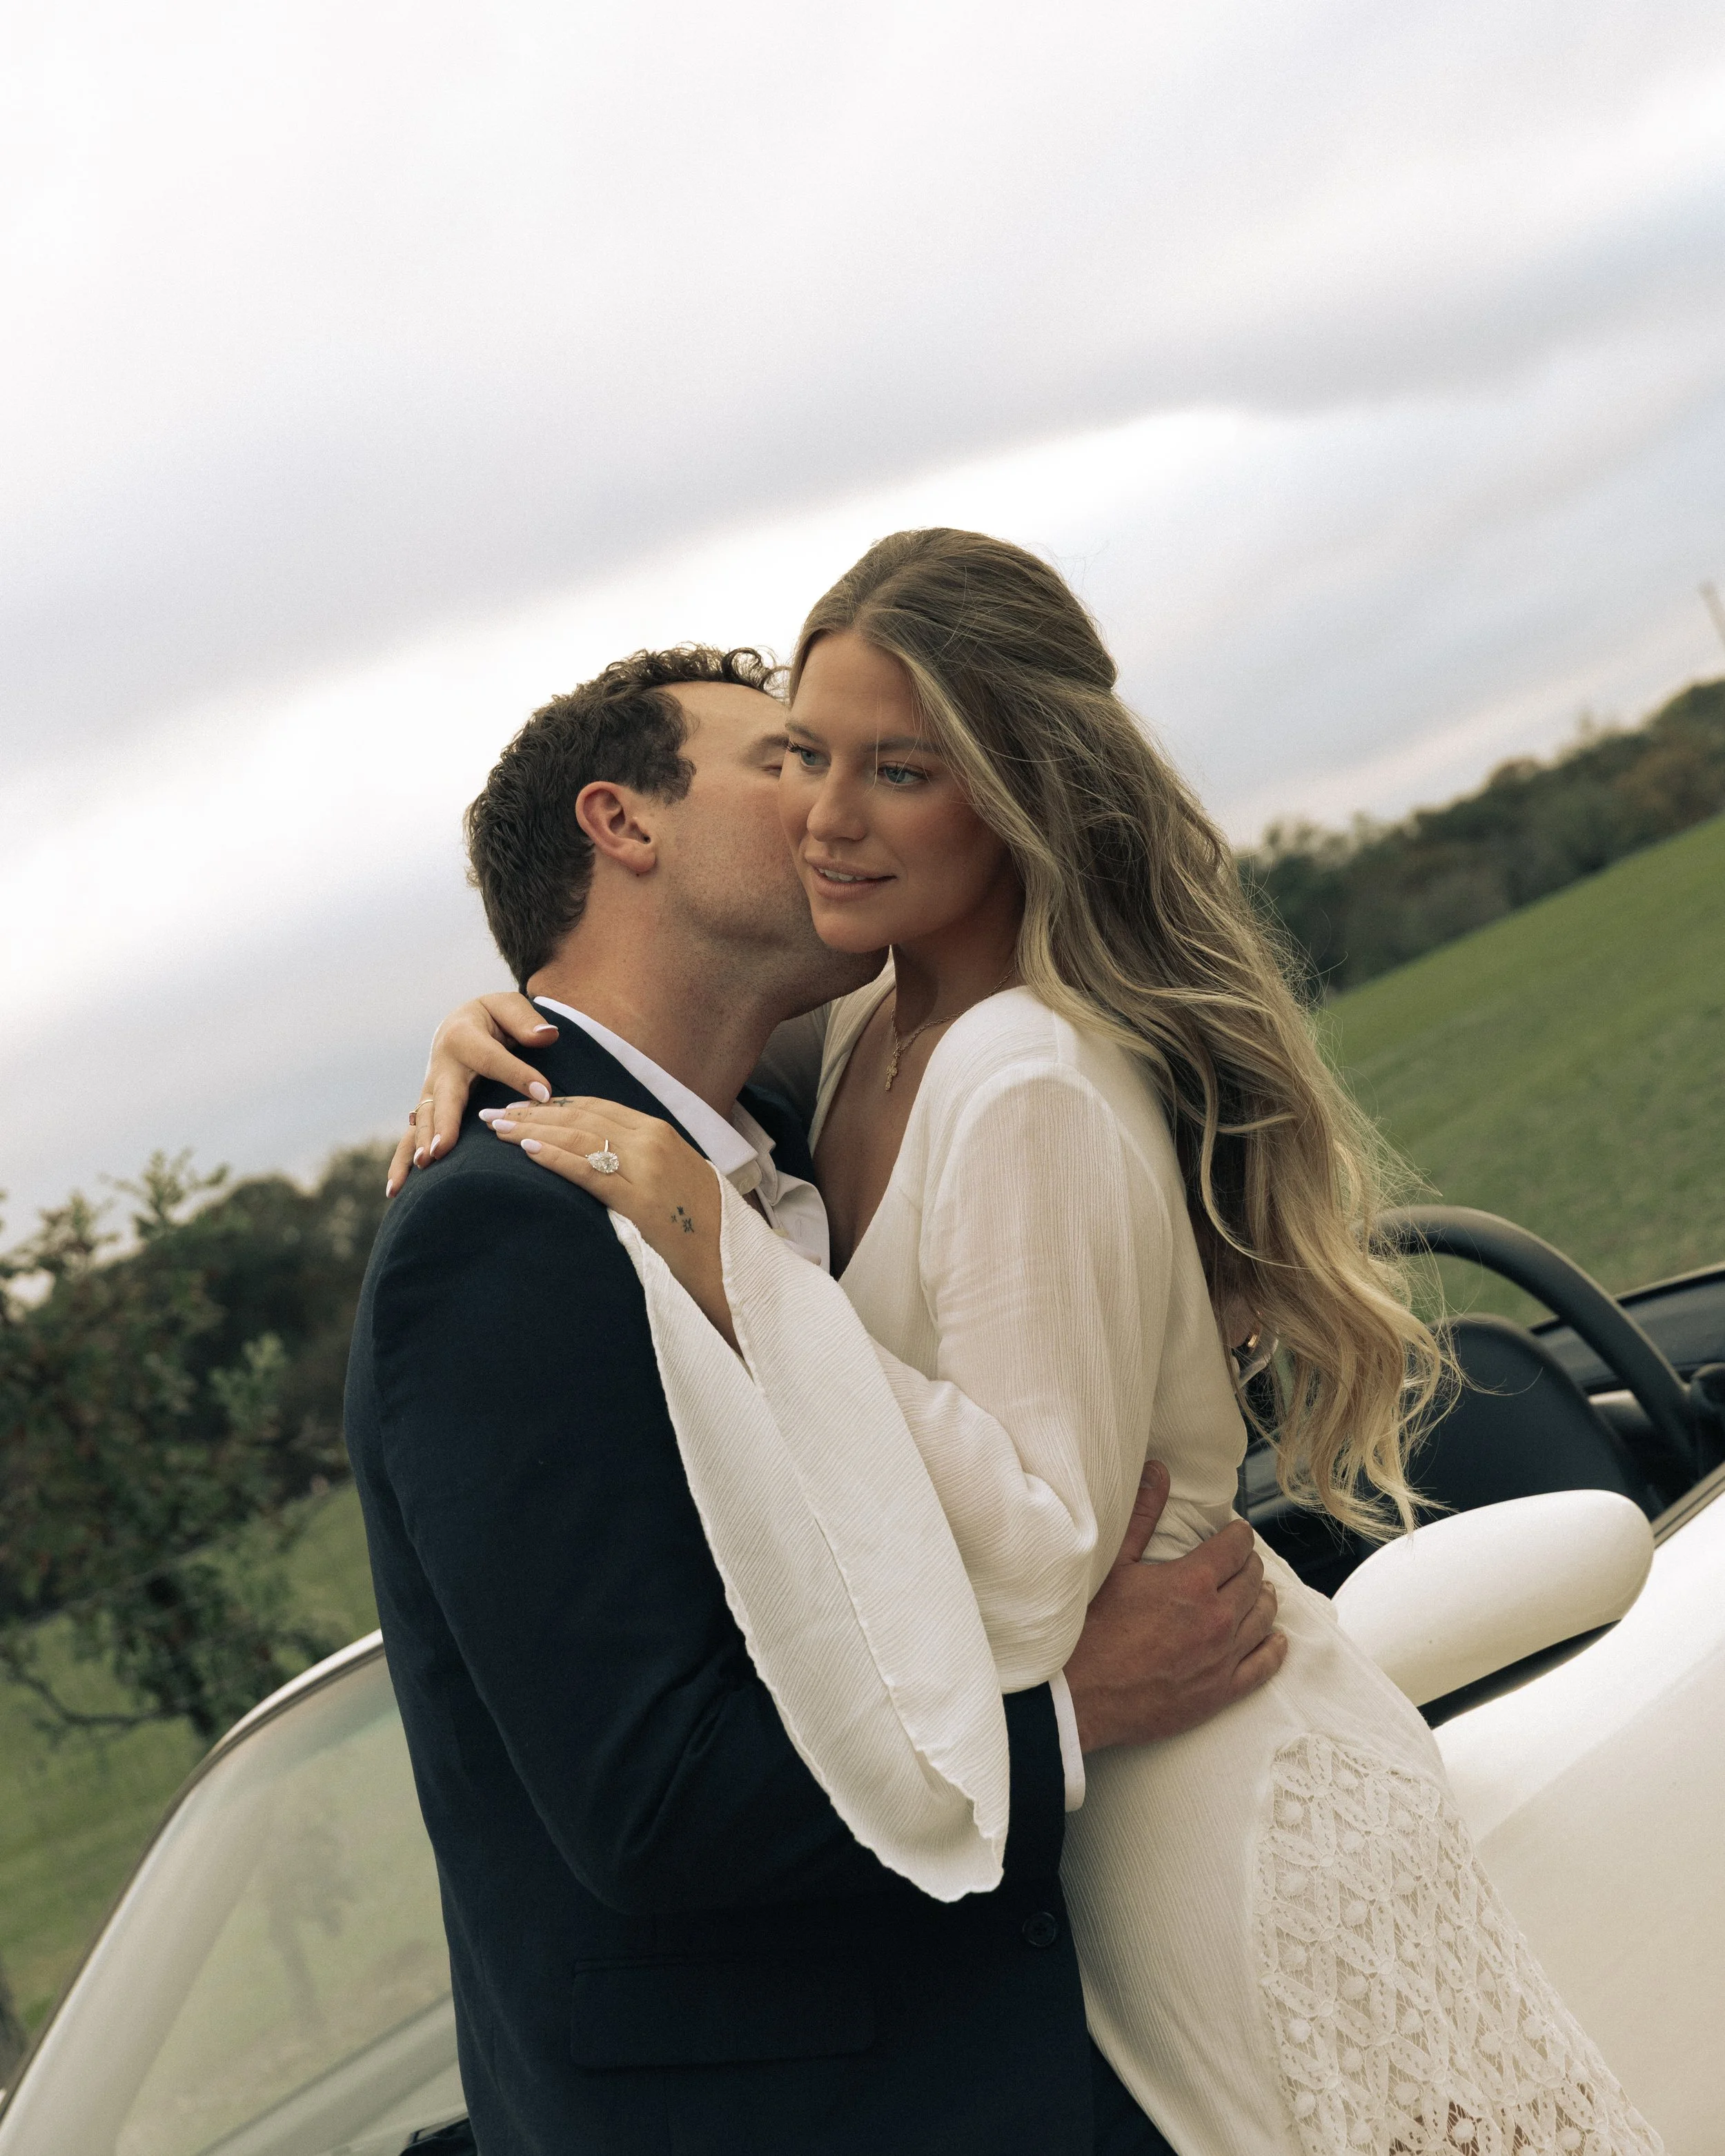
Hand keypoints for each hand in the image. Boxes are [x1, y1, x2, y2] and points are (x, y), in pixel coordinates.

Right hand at [385, 993, 557, 1196]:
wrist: (460, 1025)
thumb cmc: (493, 1018)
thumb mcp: (508, 1008)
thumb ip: (526, 1022)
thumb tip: (547, 1036)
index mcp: (464, 1037)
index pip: (493, 1058)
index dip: (518, 1073)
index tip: (545, 1093)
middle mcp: (441, 1066)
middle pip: (444, 1096)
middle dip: (443, 1123)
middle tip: (442, 1149)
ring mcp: (431, 1090)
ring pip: (424, 1119)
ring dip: (421, 1144)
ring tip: (424, 1167)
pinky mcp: (428, 1110)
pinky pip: (412, 1136)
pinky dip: (402, 1162)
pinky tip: (396, 1189)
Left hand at [483, 1096, 736, 1346]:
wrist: (732, 1263)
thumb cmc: (700, 1226)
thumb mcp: (673, 1177)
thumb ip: (640, 1159)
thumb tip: (599, 1154)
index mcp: (660, 1132)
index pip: (594, 1106)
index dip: (552, 1104)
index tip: (520, 1105)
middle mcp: (652, 1141)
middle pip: (579, 1115)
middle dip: (531, 1112)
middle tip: (493, 1113)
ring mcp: (647, 1168)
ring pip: (579, 1136)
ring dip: (532, 1129)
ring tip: (497, 1129)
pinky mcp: (639, 1201)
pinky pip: (588, 1171)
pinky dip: (555, 1157)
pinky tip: (526, 1151)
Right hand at [1064, 1463, 1285, 1751]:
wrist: (1081, 1695)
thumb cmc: (1092, 1628)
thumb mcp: (1115, 1564)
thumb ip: (1143, 1515)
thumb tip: (1158, 1472)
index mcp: (1193, 1582)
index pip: (1236, 1547)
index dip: (1238, 1536)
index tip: (1235, 1533)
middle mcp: (1217, 1617)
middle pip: (1253, 1580)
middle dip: (1250, 1565)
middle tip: (1242, 1561)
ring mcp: (1223, 1657)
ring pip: (1263, 1618)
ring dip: (1264, 1599)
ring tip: (1261, 1592)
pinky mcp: (1221, 1692)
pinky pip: (1263, 1666)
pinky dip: (1274, 1649)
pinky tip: (1276, 1639)